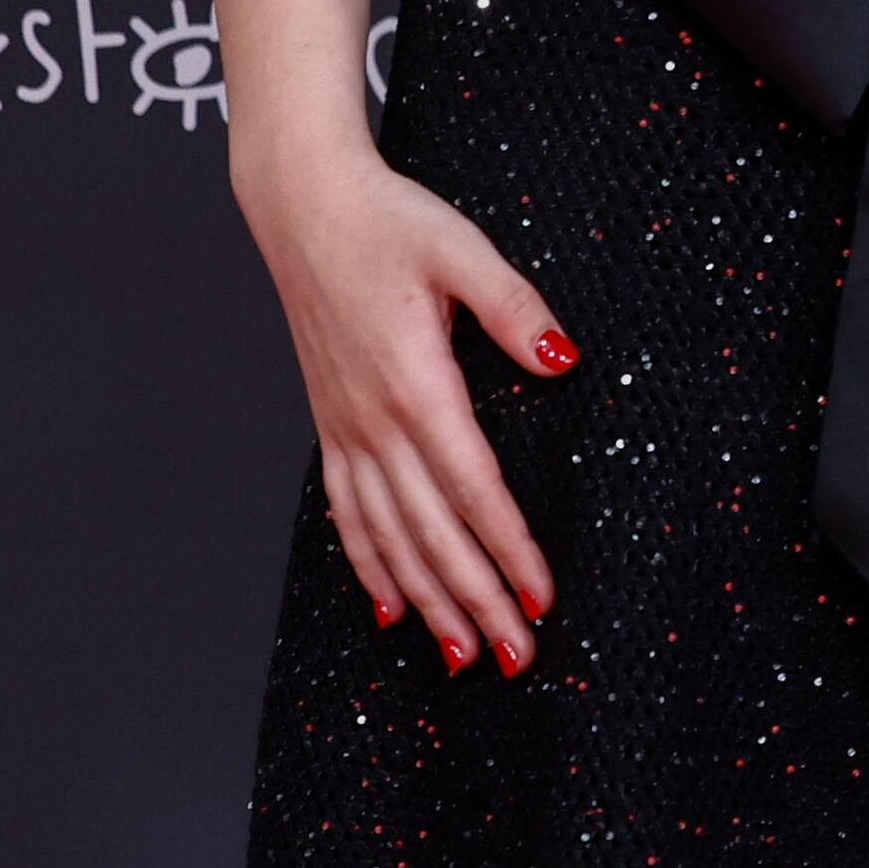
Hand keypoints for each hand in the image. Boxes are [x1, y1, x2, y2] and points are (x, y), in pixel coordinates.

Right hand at [245, 147, 573, 678]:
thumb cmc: (390, 223)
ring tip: (459, 656)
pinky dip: (369, 566)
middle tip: (515, 658)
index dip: (508, 550)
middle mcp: (376, 422)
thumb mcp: (466, 251)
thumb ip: (516, 310)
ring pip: (387, 538)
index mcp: (418, 385)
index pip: (474, 489)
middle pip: (433, 533)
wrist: (305, 209)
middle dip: (475, 601)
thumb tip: (564, 361)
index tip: (539, 600)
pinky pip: (347, 513)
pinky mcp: (331, 425)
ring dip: (426, 601)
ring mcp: (347, 429)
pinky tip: (389, 606)